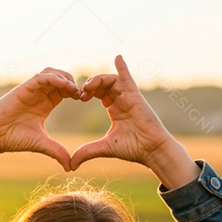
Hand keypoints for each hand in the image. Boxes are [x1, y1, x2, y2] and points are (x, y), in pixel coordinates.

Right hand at [0, 68, 80, 172]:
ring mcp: (31, 90)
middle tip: (81, 92)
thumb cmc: (14, 139)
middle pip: (60, 78)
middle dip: (72, 82)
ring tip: (74, 88)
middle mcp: (38, 94)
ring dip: (65, 77)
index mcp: (45, 104)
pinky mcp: (24, 88)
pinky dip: (54, 78)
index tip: (83, 99)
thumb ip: (57, 151)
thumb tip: (70, 167)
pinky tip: (64, 86)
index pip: (63, 91)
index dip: (74, 92)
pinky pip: (41, 77)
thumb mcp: (42, 144)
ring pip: (51, 73)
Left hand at [71, 55, 198, 187]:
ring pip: (112, 80)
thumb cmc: (133, 148)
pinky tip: (117, 57)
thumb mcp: (104, 148)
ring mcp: (129, 97)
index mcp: (115, 109)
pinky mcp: (136, 97)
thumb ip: (87, 152)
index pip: (99, 94)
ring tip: (88, 87)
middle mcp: (122, 100)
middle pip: (103, 84)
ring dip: (98, 80)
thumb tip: (70, 164)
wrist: (151, 150)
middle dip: (90, 85)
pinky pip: (128, 78)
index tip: (78, 98)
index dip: (87, 92)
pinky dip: (123, 68)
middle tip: (80, 93)